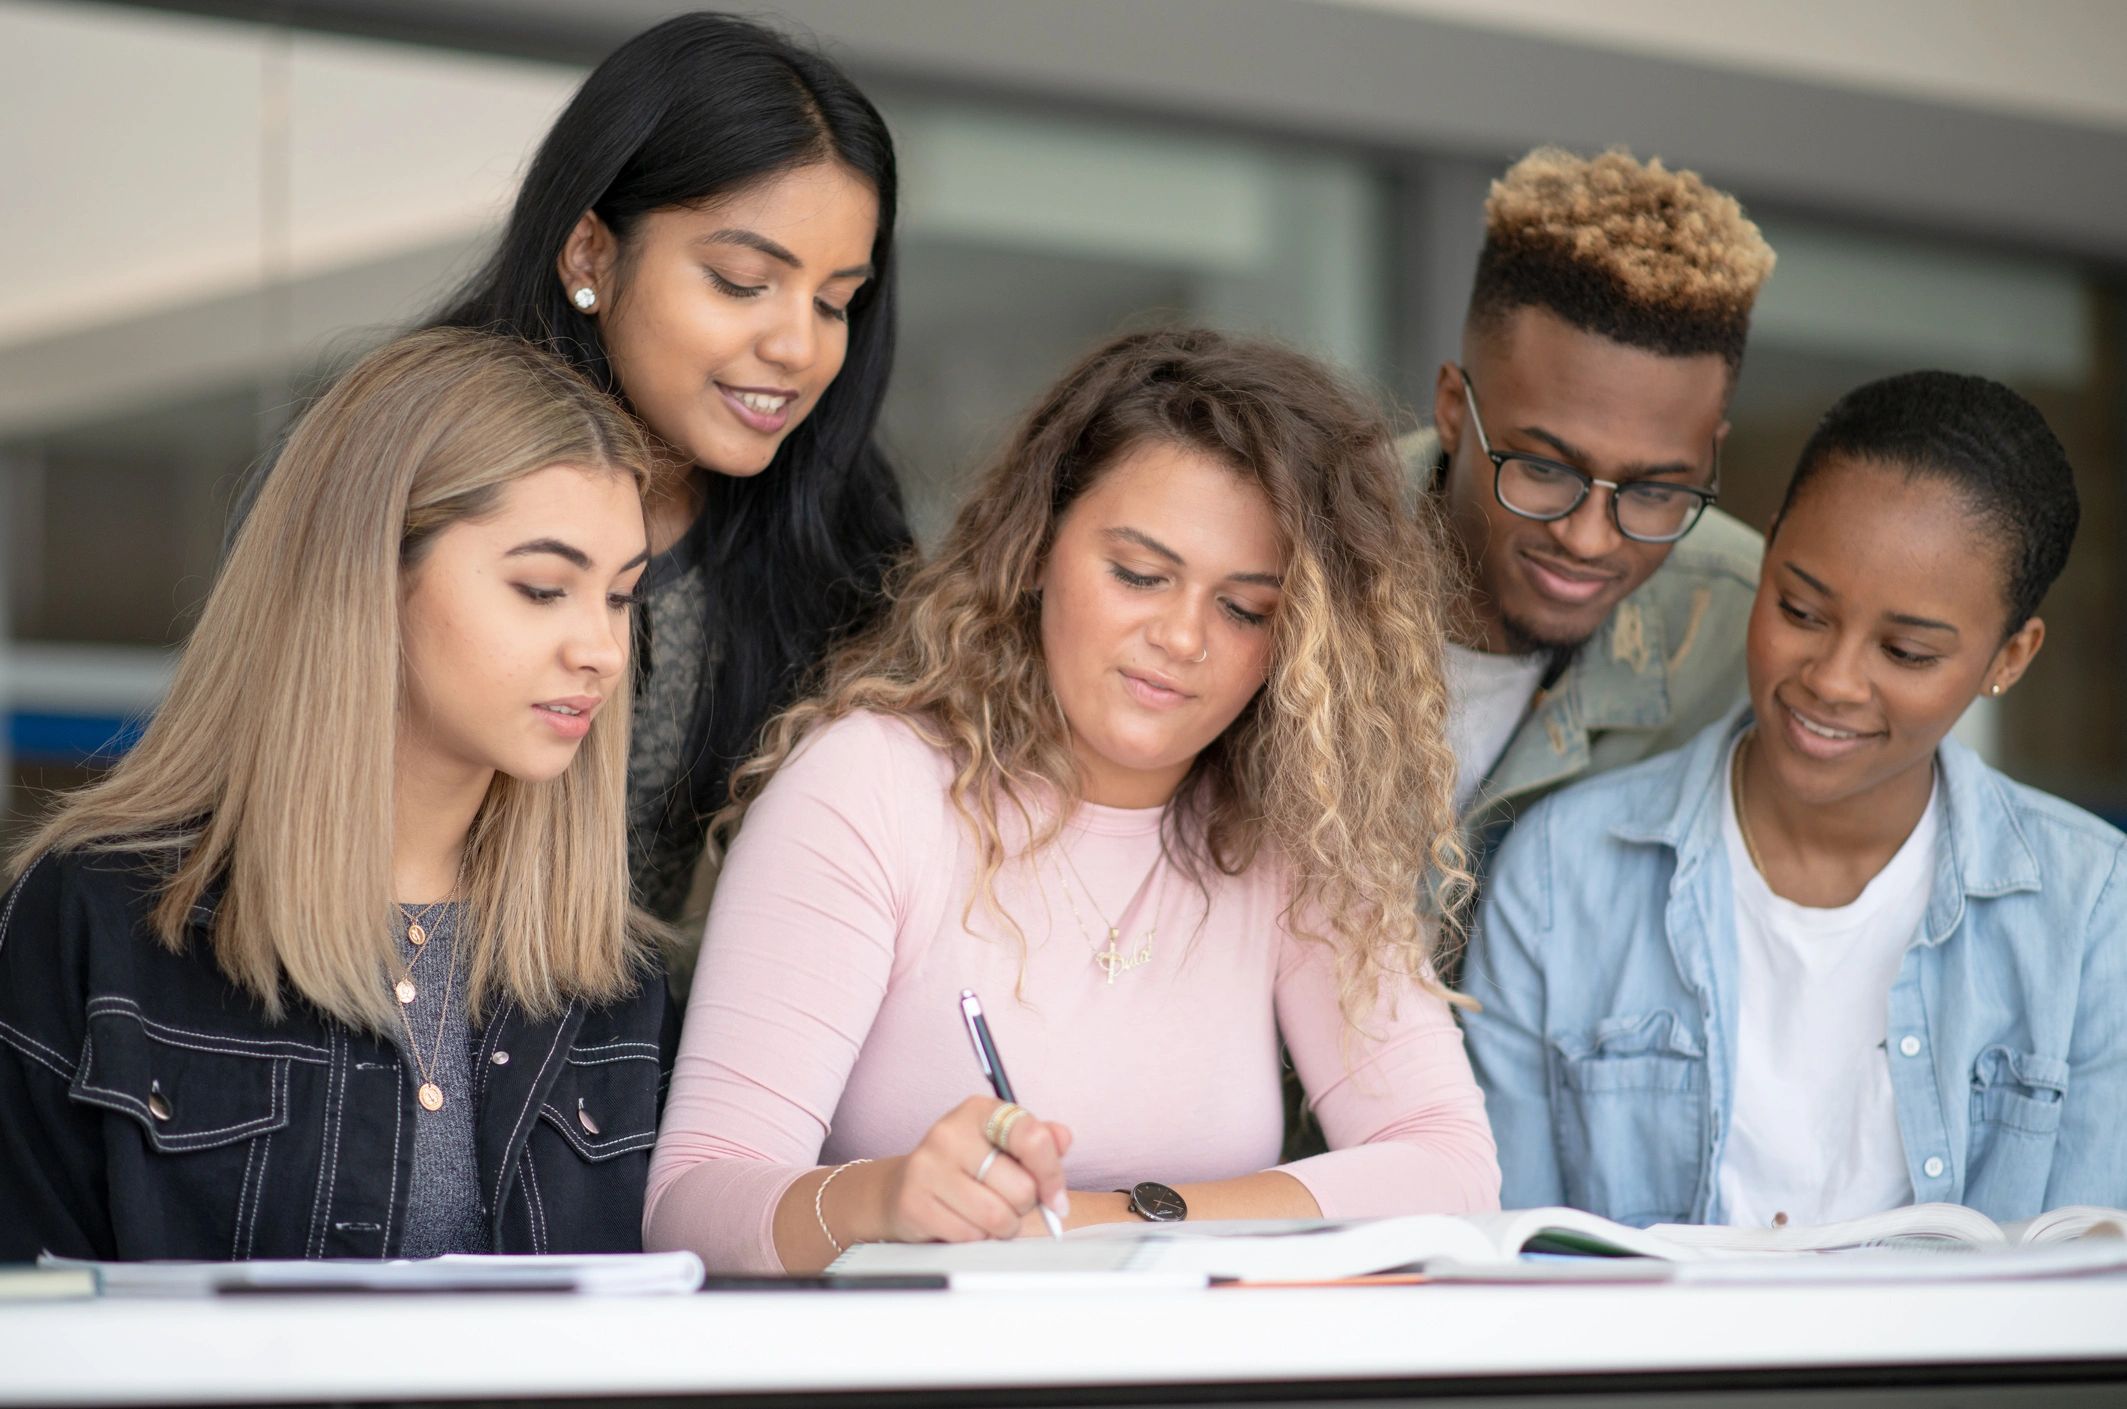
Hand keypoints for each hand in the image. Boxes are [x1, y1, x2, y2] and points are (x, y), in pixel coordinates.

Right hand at [873, 1095, 1072, 1242]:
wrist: (902, 1187)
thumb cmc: (964, 1166)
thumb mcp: (1001, 1143)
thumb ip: (1037, 1140)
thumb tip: (1063, 1138)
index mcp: (978, 1111)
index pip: (1031, 1137)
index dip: (1052, 1173)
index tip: (1056, 1198)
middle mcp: (950, 1133)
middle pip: (1021, 1188)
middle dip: (1023, 1205)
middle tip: (1008, 1201)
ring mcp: (928, 1168)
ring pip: (997, 1217)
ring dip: (1003, 1226)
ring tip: (988, 1213)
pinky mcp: (915, 1203)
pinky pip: (970, 1236)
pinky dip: (976, 1237)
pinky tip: (963, 1221)